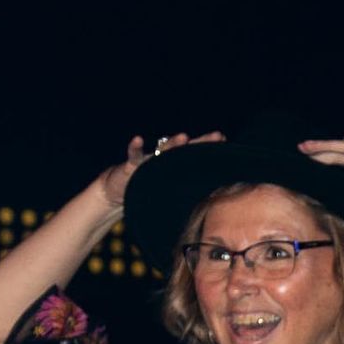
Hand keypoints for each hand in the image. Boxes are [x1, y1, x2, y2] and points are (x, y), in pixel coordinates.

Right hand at [98, 129, 221, 210]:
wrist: (118, 191)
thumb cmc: (146, 191)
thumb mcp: (169, 194)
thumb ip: (185, 195)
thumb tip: (212, 207)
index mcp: (173, 167)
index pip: (195, 157)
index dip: (209, 149)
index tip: (225, 141)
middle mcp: (163, 160)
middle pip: (185, 150)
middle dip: (201, 142)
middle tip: (217, 136)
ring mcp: (148, 161)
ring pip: (162, 150)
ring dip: (172, 144)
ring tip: (183, 137)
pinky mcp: (130, 166)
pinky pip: (133, 156)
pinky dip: (135, 148)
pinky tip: (137, 140)